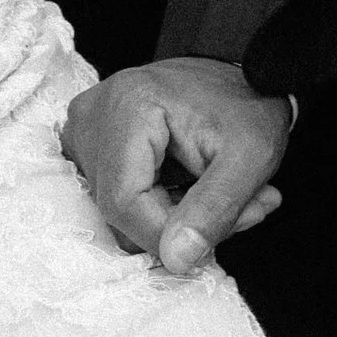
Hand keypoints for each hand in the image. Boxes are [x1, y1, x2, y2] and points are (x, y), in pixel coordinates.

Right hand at [62, 58, 292, 274]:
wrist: (241, 76)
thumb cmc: (248, 105)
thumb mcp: (251, 157)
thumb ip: (215, 210)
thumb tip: (174, 260)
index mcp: (127, 106)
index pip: (125, 203)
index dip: (168, 234)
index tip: (220, 230)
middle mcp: (93, 114)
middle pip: (121, 209)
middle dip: (181, 224)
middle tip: (238, 208)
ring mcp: (86, 128)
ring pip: (119, 210)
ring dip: (174, 217)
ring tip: (218, 190)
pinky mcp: (90, 141)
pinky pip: (116, 196)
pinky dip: (157, 204)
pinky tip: (190, 186)